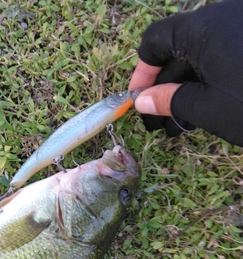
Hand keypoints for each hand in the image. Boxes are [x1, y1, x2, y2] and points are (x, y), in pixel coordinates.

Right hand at [129, 0, 242, 146]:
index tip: (139, 100)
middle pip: (178, 50)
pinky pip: (221, 58)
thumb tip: (143, 100)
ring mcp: (240, 30)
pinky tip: (202, 112)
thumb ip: (171, 101)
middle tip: (156, 122)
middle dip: (163, 87)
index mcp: (204, 29)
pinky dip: (208, 83)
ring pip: (200, 58)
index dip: (142, 72)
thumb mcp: (211, 109)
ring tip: (177, 125)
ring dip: (185, 90)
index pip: (155, 41)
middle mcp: (222, 19)